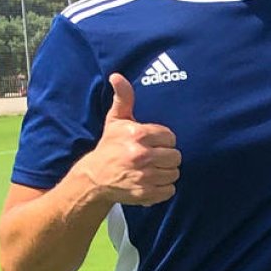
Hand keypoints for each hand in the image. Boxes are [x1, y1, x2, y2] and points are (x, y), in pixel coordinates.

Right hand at [72, 74, 180, 205]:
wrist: (93, 178)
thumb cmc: (110, 146)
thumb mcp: (116, 120)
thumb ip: (123, 98)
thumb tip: (117, 76)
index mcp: (138, 135)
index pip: (171, 137)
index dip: (163, 141)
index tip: (152, 143)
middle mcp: (141, 155)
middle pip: (176, 156)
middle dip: (166, 157)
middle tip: (153, 158)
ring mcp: (143, 176)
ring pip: (174, 173)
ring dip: (166, 173)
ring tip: (152, 170)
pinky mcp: (144, 194)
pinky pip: (169, 190)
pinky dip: (163, 189)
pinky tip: (151, 183)